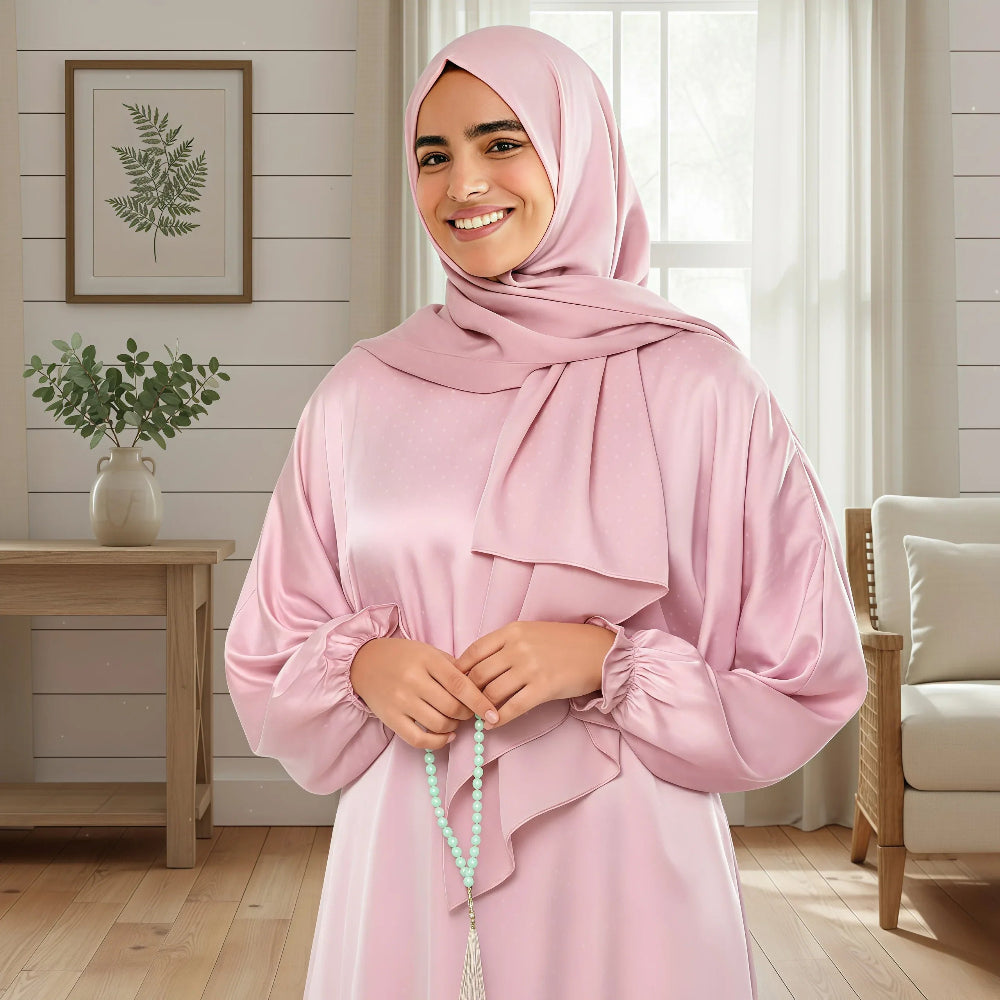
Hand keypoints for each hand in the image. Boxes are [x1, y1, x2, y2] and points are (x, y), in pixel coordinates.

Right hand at [349, 636, 499, 749]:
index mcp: (427, 660)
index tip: (494, 714)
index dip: (480, 701)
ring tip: (454, 720)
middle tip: (469, 712)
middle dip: (467, 714)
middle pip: (451, 707)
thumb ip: (453, 668)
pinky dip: (437, 742)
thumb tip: (481, 690)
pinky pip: (418, 739)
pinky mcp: (391, 718)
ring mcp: (400, 700)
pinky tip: (445, 736)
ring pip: (438, 724)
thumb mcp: (430, 653)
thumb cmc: (404, 657)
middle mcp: (413, 680)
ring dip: (454, 727)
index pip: (460, 684)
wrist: (364, 662)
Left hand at [453, 621, 613, 729]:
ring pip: (492, 692)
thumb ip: (504, 645)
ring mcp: (531, 667)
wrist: (597, 651)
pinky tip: (492, 724)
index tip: (454, 684)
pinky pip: (513, 707)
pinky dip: (498, 718)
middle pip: (478, 675)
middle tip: (462, 706)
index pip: (473, 652)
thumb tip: (475, 668)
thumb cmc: (562, 642)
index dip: (460, 671)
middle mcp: (518, 647)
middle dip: (467, 694)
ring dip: (480, 708)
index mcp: (512, 630)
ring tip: (476, 716)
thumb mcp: (530, 633)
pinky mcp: (544, 687)